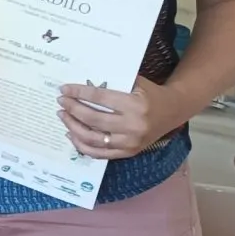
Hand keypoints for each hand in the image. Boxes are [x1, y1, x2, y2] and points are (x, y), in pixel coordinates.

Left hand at [59, 78, 173, 160]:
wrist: (173, 111)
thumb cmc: (150, 94)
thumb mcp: (136, 83)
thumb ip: (112, 83)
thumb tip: (81, 83)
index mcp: (136, 105)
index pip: (100, 97)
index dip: (79, 92)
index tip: (64, 89)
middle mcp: (134, 126)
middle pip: (93, 119)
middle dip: (73, 109)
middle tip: (61, 101)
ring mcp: (131, 142)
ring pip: (93, 138)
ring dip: (73, 127)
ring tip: (63, 116)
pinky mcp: (129, 153)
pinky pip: (99, 153)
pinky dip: (82, 145)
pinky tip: (71, 134)